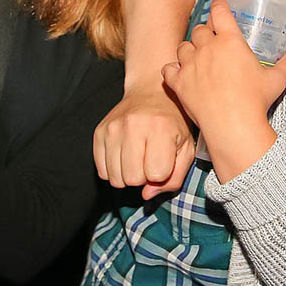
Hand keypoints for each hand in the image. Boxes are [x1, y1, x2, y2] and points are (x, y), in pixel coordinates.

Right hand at [93, 81, 195, 198]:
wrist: (151, 92)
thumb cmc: (172, 122)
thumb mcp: (185, 147)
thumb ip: (175, 177)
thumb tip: (147, 193)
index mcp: (161, 128)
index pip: (156, 175)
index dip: (162, 173)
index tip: (164, 160)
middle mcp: (134, 126)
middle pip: (133, 179)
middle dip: (144, 176)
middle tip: (149, 159)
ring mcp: (113, 128)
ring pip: (115, 179)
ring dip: (128, 174)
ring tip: (137, 157)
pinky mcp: (99, 132)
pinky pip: (102, 171)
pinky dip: (114, 169)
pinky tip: (125, 155)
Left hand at [162, 0, 285, 183]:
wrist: (233, 125)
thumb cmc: (255, 101)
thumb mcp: (277, 81)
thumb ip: (285, 67)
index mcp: (230, 41)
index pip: (220, 11)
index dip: (219, 5)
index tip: (220, 5)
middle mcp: (207, 48)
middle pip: (199, 29)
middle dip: (205, 34)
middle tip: (212, 43)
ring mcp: (190, 65)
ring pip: (182, 47)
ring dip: (189, 50)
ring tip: (196, 59)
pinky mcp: (179, 83)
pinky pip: (168, 69)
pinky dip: (172, 70)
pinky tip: (179, 74)